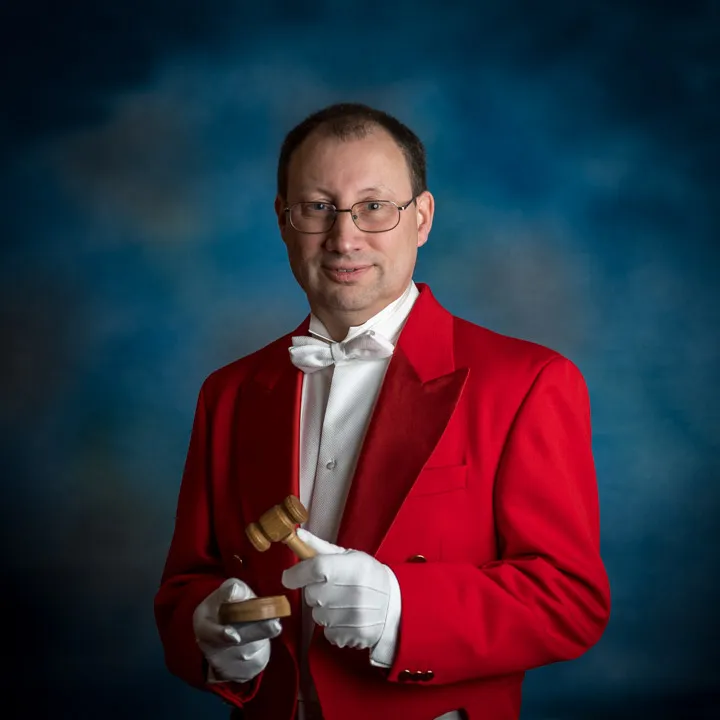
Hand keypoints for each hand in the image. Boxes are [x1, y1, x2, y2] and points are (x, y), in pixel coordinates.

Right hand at [193, 578, 281, 682]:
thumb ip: (232, 589)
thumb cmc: (228, 604)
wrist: (225, 628)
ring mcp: (222, 665)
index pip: (208, 632)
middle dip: (257, 634)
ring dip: (262, 639)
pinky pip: (255, 664)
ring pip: (249, 654)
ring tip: (268, 626)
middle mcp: (208, 648)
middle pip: (235, 646)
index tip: (234, 636)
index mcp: (202, 624)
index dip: (220, 635)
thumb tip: (233, 592)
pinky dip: (263, 650)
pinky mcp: (237, 674)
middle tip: (275, 625)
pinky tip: (261, 640)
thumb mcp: (228, 591)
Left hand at [281, 529, 391, 649]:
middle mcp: (353, 592)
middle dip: (315, 591)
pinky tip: (347, 618)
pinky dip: (333, 627)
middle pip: (311, 594)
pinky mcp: (353, 635)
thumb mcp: (350, 556)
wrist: (396, 605)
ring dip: (324, 610)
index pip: (316, 568)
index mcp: (352, 567)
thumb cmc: (370, 576)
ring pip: (317, 615)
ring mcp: (353, 616)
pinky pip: (327, 632)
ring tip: (341, 603)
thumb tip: (299, 536)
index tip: (289, 577)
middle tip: (331, 587)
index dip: (297, 573)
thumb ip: (321, 548)